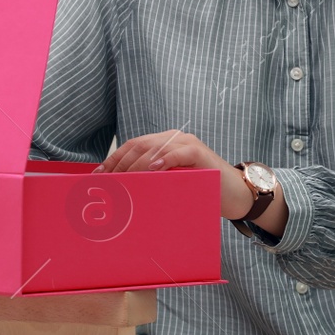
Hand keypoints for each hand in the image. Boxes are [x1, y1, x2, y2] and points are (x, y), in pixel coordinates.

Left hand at [94, 130, 255, 220]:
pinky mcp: (200, 153)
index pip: (133, 146)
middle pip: (139, 146)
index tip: (98, 177)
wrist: (236, 195)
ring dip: (136, 166)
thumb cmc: (202, 191)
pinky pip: (178, 153)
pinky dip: (164, 160)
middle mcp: (175, 138)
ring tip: (123, 180)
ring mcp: (188, 143)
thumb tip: (122, 192)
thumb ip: (153, 180)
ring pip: (155, 148)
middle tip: (107, 183)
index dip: (113, 160)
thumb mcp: (173, 183)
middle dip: (120, 165)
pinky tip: (152, 169)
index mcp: (166, 143)